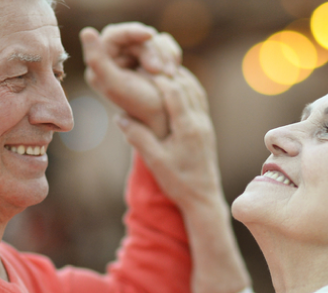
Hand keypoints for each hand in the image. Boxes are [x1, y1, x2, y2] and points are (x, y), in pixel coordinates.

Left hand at [81, 22, 181, 137]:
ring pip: (152, 39)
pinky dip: (172, 54)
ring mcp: (135, 58)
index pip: (115, 34)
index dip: (132, 31)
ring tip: (170, 74)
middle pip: (136, 36)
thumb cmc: (143, 106)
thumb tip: (87, 31)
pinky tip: (173, 70)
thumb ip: (96, 60)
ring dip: (165, 55)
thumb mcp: (116, 84)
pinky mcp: (152, 59)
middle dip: (153, 51)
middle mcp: (117, 60)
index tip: (150, 36)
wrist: (168, 121)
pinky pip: (164, 44)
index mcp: (101, 65)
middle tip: (162, 71)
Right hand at [117, 69, 251, 292]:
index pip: (174, 92)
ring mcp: (205, 124)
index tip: (139, 66)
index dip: (157, 77)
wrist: (204, 198)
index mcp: (188, 128)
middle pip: (184, 86)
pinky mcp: (206, 128)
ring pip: (193, 90)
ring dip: (176, 76)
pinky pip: (197, 99)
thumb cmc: (178, 183)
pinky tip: (172, 84)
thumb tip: (121, 115)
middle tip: (145, 59)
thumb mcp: (155, 162)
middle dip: (165, 72)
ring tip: (157, 66)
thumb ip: (139, 138)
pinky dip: (185, 87)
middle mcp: (199, 122)